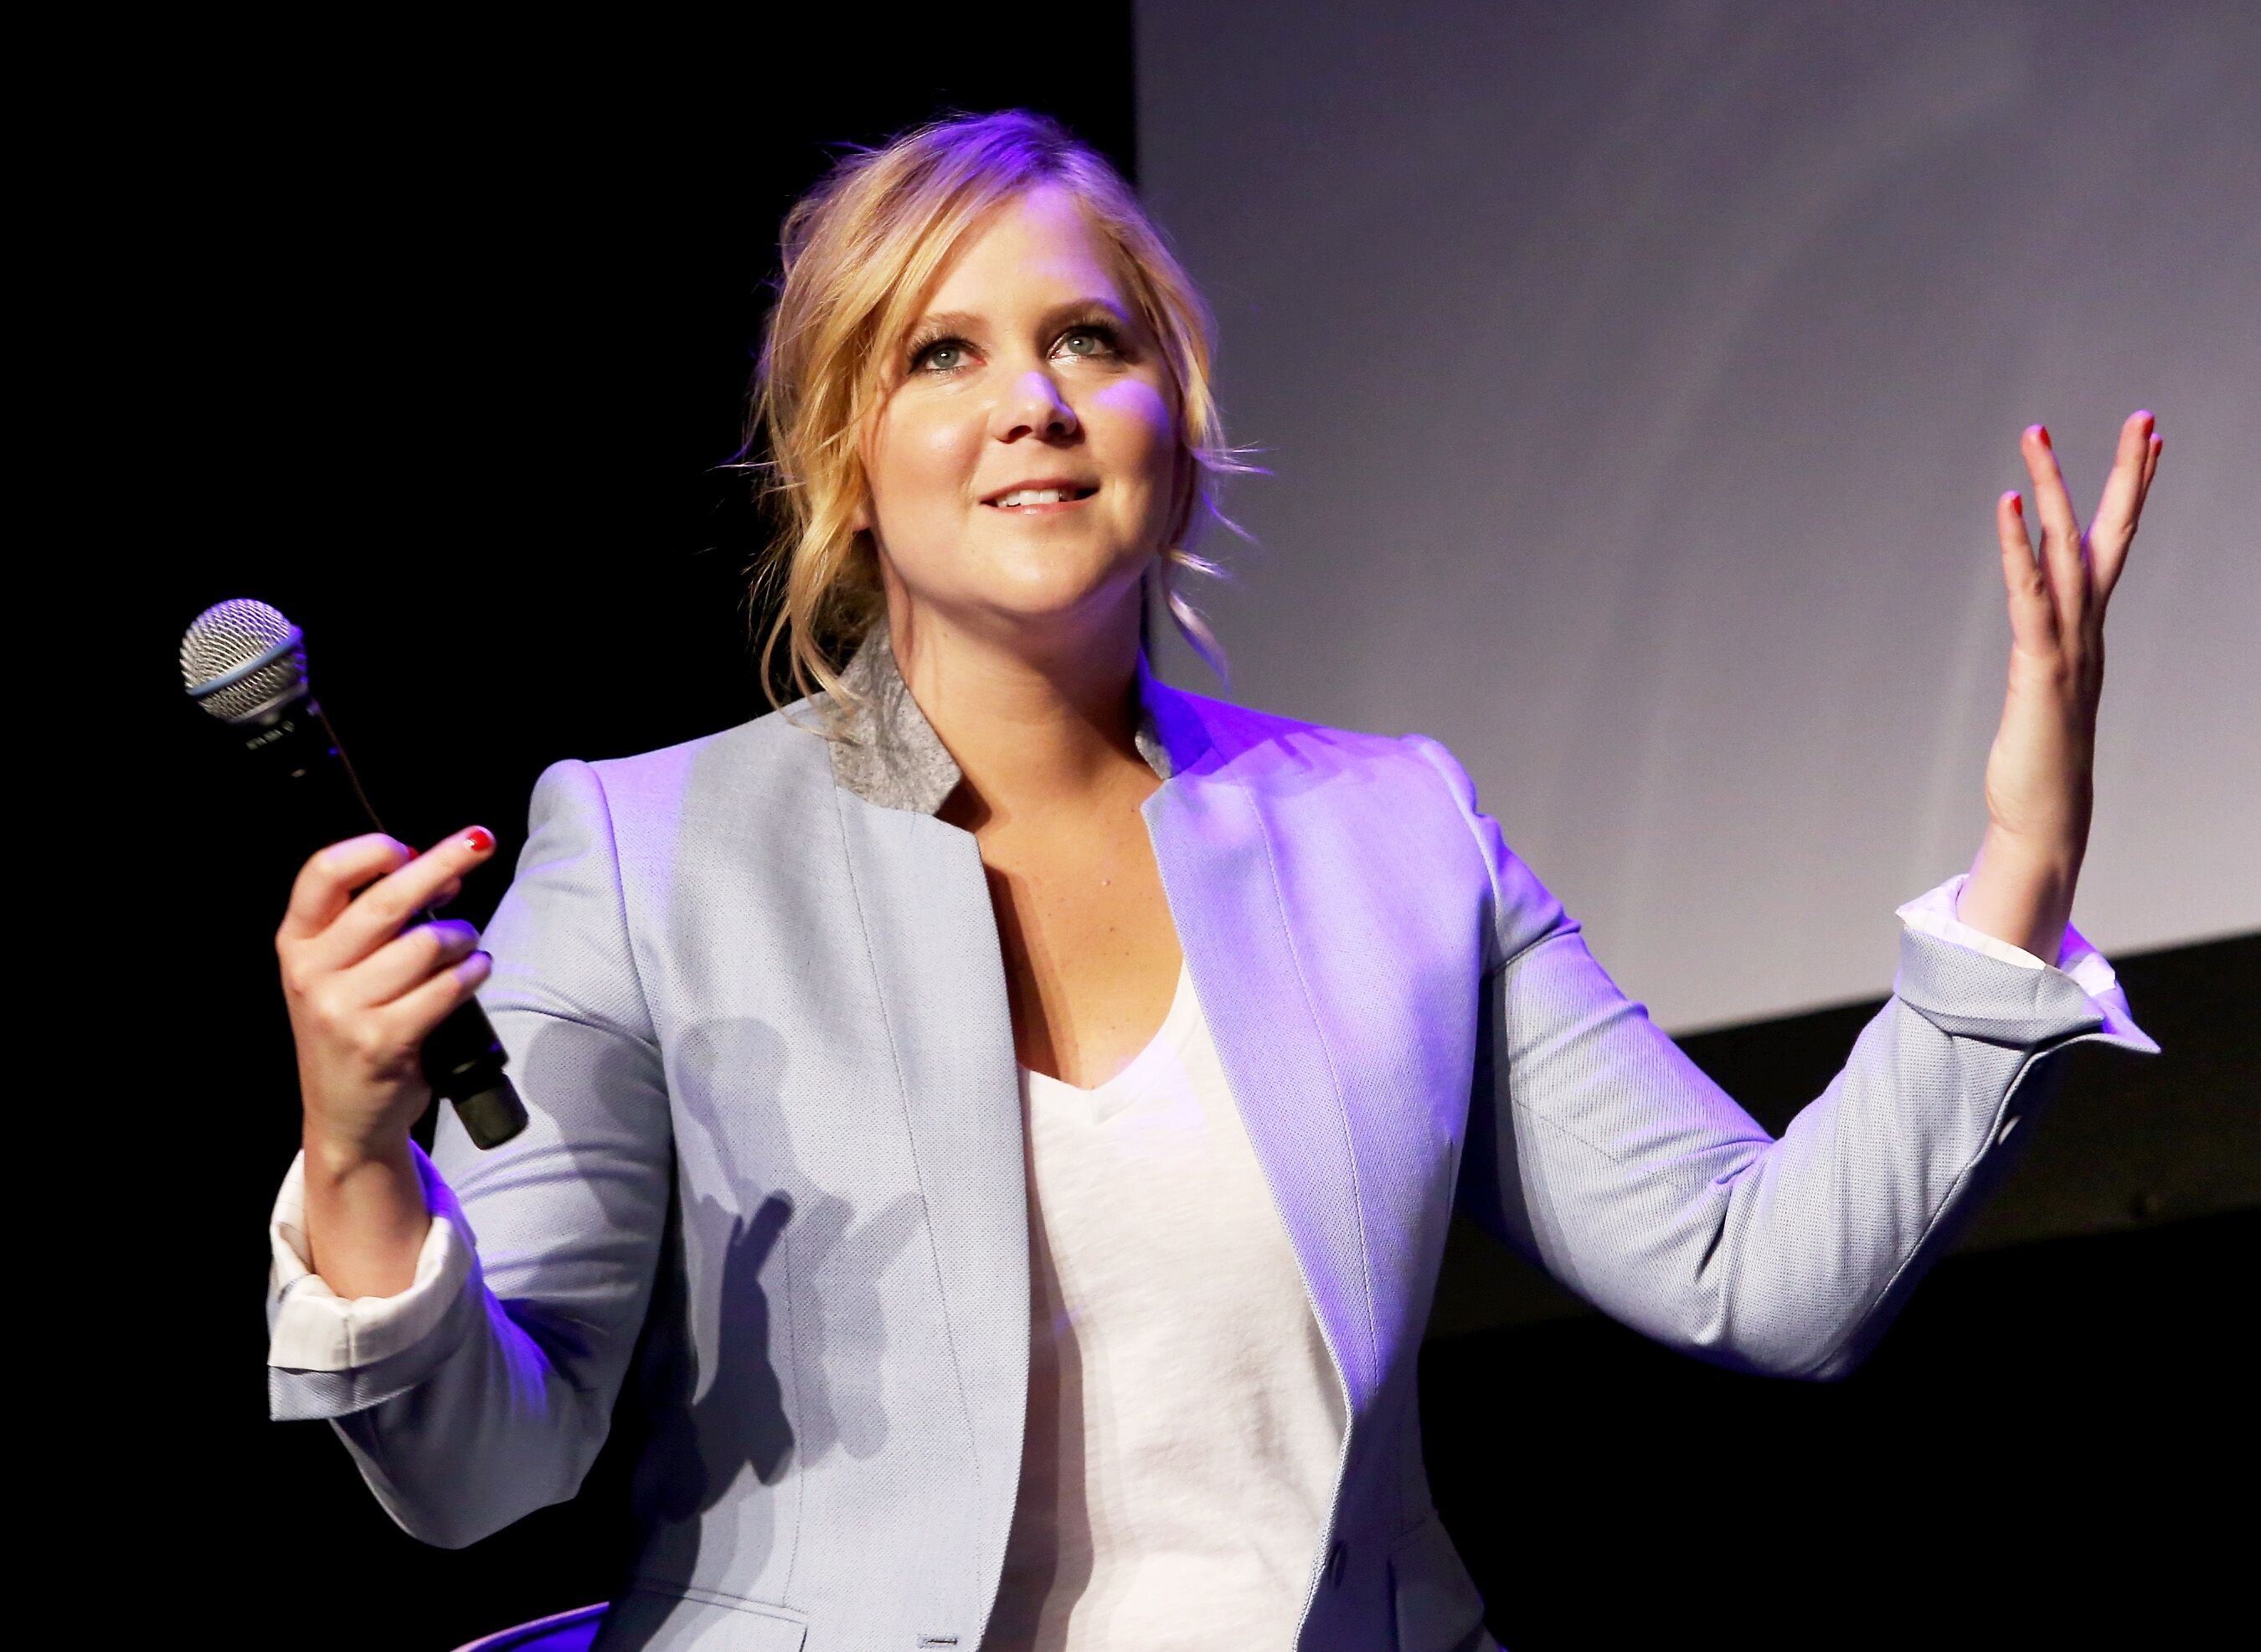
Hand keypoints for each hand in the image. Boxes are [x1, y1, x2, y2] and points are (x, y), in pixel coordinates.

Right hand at [277, 826, 498, 1169]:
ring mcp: (343, 1010)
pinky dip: (473, 973)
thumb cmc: (354, 1026)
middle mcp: (311, 973)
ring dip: (464, 938)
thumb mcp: (338, 969)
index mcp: (297, 943)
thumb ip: (371, 921)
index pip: (324, 873)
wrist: (344, 1114)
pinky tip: (475, 972)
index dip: (374, 850)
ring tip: (467, 947)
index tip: (411, 848)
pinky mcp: (383, 1041)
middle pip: (387, 900)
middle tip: (480, 844)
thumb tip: (440, 870)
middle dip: (443, 865)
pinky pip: (447, 988)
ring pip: (428, 944)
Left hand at [1959, 411, 2161, 960]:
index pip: (2116, 545)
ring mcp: (2068, 645)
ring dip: (2054, 491)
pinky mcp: (2040, 665)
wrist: (2046, 816)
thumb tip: (2047, 632)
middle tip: (2142, 414)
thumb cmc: (2040, 759)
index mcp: (2089, 629)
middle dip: (2124, 473)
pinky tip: (2008, 504)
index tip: (2152, 438)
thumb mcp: (2048, 689)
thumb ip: (2050, 654)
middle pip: (2109, 535)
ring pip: (2066, 552)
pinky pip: (2029, 594)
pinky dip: (2018, 547)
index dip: (2134, 491)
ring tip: (2039, 437)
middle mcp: (2088, 628)